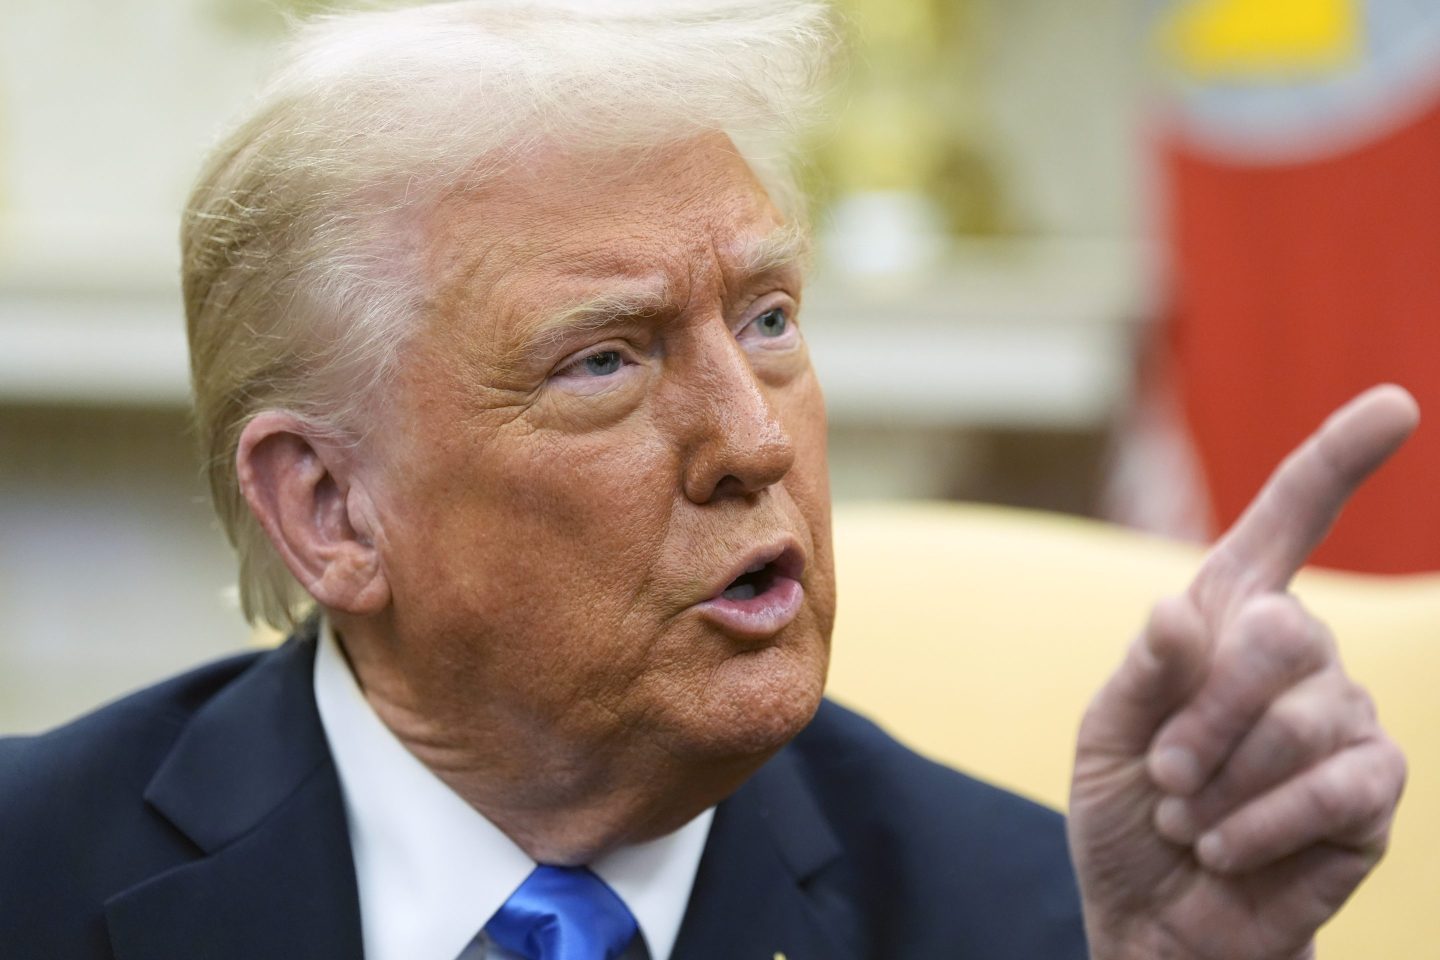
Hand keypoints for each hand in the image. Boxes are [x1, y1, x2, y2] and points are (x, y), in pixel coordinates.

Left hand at [1068, 385, 1418, 959]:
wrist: (1160, 921)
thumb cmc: (1128, 816)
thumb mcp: (1105, 738)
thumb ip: (1143, 674)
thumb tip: (1178, 609)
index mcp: (1225, 623)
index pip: (1288, 524)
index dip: (1337, 462)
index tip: (1396, 404)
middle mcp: (1299, 657)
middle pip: (1282, 631)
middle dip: (1207, 713)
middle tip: (1163, 774)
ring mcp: (1347, 720)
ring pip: (1303, 716)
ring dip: (1221, 780)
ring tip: (1187, 818)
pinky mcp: (1373, 792)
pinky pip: (1338, 785)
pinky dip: (1261, 822)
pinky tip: (1225, 848)